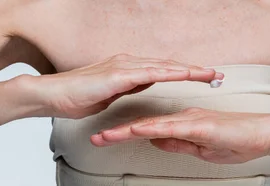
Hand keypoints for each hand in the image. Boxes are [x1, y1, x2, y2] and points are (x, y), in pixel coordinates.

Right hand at [20, 54, 223, 118]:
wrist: (52, 95)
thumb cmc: (77, 96)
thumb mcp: (112, 93)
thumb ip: (130, 86)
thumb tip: (146, 82)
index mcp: (129, 68)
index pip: (164, 69)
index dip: (186, 72)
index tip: (205, 77)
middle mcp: (129, 63)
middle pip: (169, 65)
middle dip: (195, 70)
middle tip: (217, 75)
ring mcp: (124, 67)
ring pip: (164, 66)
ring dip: (188, 70)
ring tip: (208, 74)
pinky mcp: (117, 75)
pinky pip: (148, 73)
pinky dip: (168, 73)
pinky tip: (183, 74)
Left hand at [91, 108, 269, 163]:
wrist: (265, 133)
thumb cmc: (239, 141)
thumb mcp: (201, 149)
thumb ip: (178, 144)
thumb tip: (156, 142)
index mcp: (183, 123)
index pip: (148, 130)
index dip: (125, 134)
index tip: (105, 139)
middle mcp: (183, 117)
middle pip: (144, 125)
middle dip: (117, 132)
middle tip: (95, 138)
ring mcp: (191, 120)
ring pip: (152, 124)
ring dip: (126, 131)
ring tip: (104, 136)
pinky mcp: (200, 125)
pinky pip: (171, 127)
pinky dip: (151, 128)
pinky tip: (136, 130)